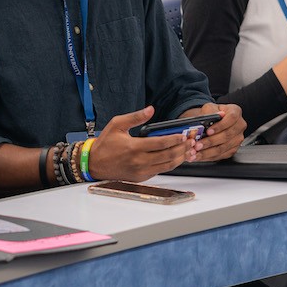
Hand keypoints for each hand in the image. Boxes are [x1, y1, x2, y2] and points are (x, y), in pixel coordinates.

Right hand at [87, 106, 202, 181]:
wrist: (95, 164)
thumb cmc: (105, 144)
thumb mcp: (117, 124)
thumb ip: (136, 117)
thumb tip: (151, 109)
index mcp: (134, 147)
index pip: (160, 144)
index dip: (174, 139)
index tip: (183, 135)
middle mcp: (139, 161)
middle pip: (168, 155)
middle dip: (182, 148)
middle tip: (191, 142)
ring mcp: (141, 171)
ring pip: (167, 166)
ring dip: (180, 158)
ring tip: (188, 150)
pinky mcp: (141, 177)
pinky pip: (160, 171)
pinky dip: (170, 164)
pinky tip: (176, 158)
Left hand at [190, 103, 244, 161]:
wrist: (212, 121)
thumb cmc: (212, 113)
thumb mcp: (209, 108)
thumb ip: (207, 112)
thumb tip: (203, 120)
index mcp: (235, 111)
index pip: (231, 118)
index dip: (220, 126)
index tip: (208, 131)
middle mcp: (239, 125)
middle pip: (227, 135)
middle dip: (210, 141)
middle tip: (198, 145)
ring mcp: (238, 138)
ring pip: (223, 147)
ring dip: (208, 152)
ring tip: (196, 152)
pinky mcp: (233, 149)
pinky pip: (221, 155)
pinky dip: (209, 157)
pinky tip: (199, 156)